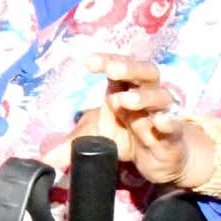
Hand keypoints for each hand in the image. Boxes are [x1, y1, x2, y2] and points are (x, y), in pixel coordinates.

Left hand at [50, 55, 206, 188]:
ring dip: (144, 96)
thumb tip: (46, 160)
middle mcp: (147, 96)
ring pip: (160, 97)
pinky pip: (175, 126)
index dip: (106, 61)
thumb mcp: (96, 138)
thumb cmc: (128, 137)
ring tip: (126, 100)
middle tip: (113, 70)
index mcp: (125, 89)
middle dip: (130, 68)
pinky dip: (169, 122)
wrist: (161, 160)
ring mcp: (162, 114)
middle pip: (145, 72)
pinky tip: (160, 121)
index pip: (119, 68)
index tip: (88, 61)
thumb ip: (71, 146)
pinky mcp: (173, 137)